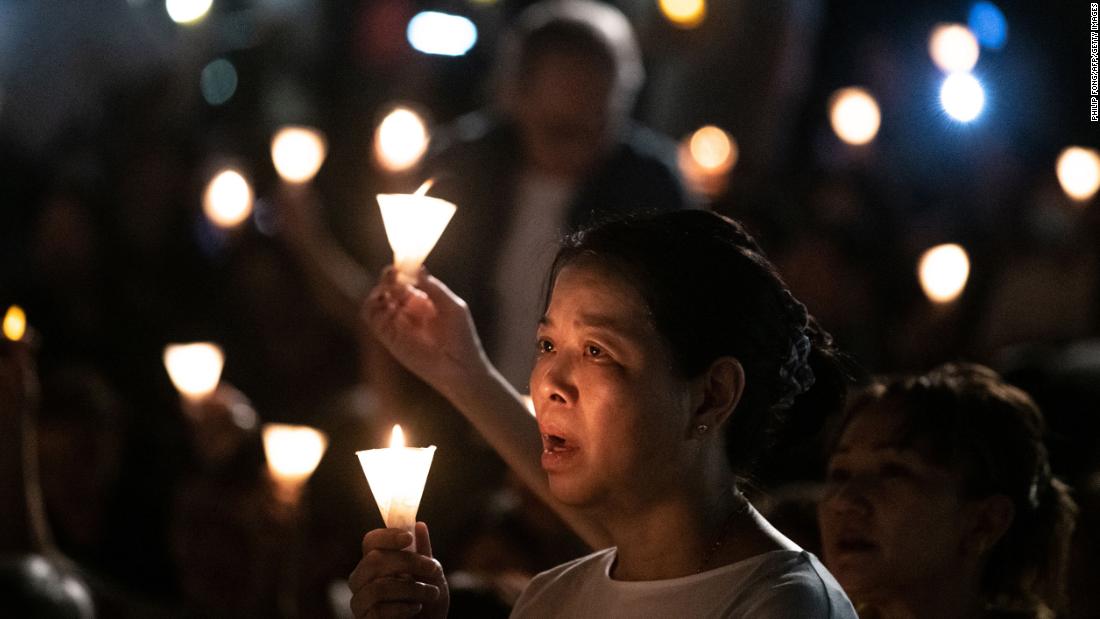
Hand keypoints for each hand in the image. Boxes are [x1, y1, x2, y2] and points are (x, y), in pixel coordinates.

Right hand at [349, 523, 447, 618]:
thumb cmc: (427, 601)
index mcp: (374, 562)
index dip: (387, 536)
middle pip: (374, 560)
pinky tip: (416, 608)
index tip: (408, 538)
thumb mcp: (431, 575)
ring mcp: (360, 602)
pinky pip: (379, 610)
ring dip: (412, 588)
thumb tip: (419, 525)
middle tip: (432, 568)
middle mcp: (361, 579)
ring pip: (379, 587)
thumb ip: (423, 552)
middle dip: (408, 562)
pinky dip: (404, 608)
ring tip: (431, 593)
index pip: (370, 541)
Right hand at [363, 267, 488, 400]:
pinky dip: (373, 307)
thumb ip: (434, 288)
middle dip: (388, 279)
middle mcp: (407, 311)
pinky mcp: (389, 339)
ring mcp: (397, 325)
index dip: (400, 271)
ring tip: (390, 291)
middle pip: (387, 288)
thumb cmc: (461, 338)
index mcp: (422, 301)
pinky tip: (386, 304)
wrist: (460, 368)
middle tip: (393, 275)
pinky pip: (372, 320)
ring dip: (378, 292)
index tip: (401, 265)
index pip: (404, 280)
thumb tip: (417, 268)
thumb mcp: (452, 307)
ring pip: (375, 302)